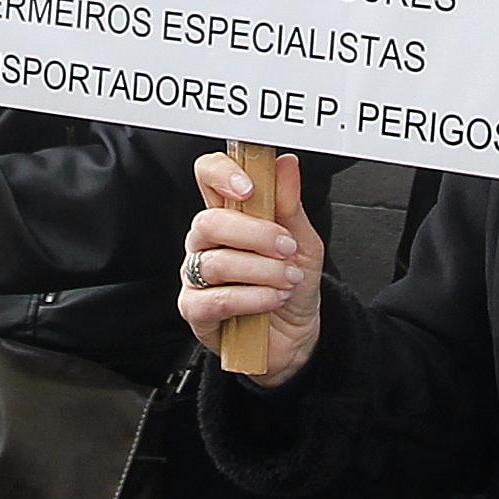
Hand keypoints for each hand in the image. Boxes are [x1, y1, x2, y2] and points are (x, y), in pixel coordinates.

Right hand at [179, 150, 324, 380]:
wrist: (295, 334)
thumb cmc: (292, 284)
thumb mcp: (303, 243)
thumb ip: (290, 205)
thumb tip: (287, 164)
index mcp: (229, 215)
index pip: (208, 176)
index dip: (221, 174)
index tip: (250, 187)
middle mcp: (206, 242)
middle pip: (208, 221)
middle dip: (255, 235)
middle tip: (286, 247)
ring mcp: (196, 275)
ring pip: (216, 263)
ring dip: (262, 271)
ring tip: (288, 280)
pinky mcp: (195, 310)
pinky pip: (215, 300)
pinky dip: (251, 298)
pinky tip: (272, 299)